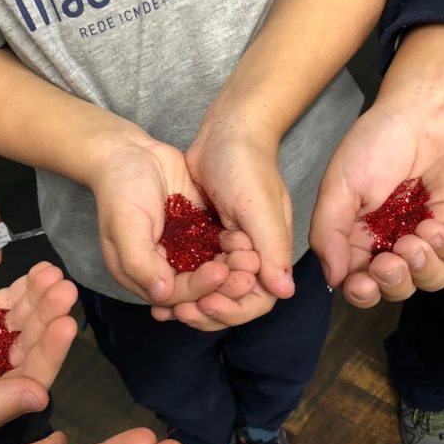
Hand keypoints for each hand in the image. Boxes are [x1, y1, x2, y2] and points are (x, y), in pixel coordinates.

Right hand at [0, 262, 77, 432]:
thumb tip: (41, 399)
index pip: (33, 377)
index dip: (51, 353)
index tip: (65, 324)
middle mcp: (2, 370)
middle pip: (35, 344)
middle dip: (50, 318)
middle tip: (65, 291)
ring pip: (28, 318)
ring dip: (43, 297)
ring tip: (54, 276)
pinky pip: (12, 299)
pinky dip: (28, 286)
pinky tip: (42, 271)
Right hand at [94, 137, 233, 306]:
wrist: (131, 153)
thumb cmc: (120, 189)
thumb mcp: (124, 225)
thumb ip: (139, 261)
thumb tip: (161, 294)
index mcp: (140, 274)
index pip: (175, 294)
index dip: (199, 289)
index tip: (221, 272)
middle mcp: (163, 268)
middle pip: (197, 287)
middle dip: (222, 284)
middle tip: (247, 275)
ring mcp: (181, 250)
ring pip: (211, 269)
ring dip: (232, 269)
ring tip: (252, 259)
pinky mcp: (196, 232)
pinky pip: (217, 247)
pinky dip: (233, 247)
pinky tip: (248, 241)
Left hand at [152, 119, 293, 329]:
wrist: (226, 132)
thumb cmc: (247, 165)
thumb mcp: (260, 206)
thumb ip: (272, 247)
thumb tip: (284, 292)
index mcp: (269, 254)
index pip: (257, 299)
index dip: (233, 309)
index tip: (206, 303)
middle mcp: (250, 257)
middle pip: (231, 301)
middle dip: (207, 311)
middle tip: (178, 311)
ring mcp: (226, 250)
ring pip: (210, 290)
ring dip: (190, 303)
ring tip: (164, 309)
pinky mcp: (205, 241)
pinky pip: (194, 270)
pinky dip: (180, 282)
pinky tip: (159, 290)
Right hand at [310, 92, 443, 307]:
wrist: (428, 112)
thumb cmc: (378, 141)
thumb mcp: (338, 187)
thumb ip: (327, 234)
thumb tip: (333, 277)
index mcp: (352, 236)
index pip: (354, 281)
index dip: (359, 291)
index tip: (363, 282)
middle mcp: (385, 241)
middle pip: (390, 288)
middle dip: (391, 283)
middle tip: (390, 262)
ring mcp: (419, 236)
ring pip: (423, 281)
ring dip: (421, 269)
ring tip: (416, 238)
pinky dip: (443, 252)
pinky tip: (433, 226)